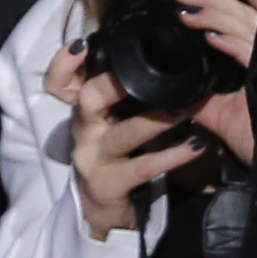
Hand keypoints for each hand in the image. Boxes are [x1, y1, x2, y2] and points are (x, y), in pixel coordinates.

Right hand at [44, 44, 211, 238]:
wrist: (105, 214)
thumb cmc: (117, 159)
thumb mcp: (112, 124)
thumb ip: (123, 97)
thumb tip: (158, 61)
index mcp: (82, 113)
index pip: (58, 83)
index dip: (63, 63)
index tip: (82, 44)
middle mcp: (82, 132)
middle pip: (86, 100)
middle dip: (115, 84)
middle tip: (155, 72)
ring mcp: (93, 160)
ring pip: (123, 134)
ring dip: (159, 119)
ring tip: (189, 108)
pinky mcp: (108, 185)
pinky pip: (145, 167)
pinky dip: (175, 155)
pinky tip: (198, 145)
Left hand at [174, 0, 256, 166]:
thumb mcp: (225, 116)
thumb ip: (204, 98)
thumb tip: (174, 89)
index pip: (256, 8)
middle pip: (246, 9)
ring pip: (246, 23)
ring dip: (213, 11)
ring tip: (184, 7)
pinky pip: (249, 51)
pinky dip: (228, 40)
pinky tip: (207, 33)